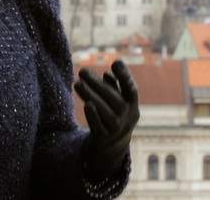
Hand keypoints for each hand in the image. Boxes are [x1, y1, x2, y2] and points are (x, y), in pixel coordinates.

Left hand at [74, 60, 138, 178]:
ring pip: (105, 112)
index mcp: (132, 105)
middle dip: (98, 84)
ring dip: (91, 96)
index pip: (131, 90)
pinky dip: (93, 116)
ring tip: (77, 84)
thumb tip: (107, 74)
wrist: (111, 147)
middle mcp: (128, 118)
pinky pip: (99, 127)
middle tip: (82, 71)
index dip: (125, 76)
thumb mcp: (117, 102)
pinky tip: (86, 104)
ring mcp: (117, 129)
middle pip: (115, 100)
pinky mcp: (104, 138)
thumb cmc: (113, 115)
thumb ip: (113, 88)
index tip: (115, 62)